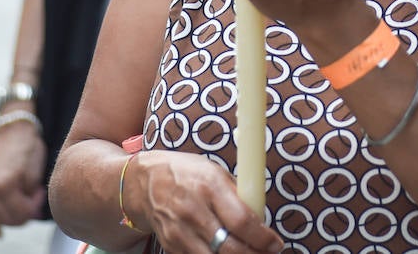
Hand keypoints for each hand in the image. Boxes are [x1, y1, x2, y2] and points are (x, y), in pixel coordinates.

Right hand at [0, 120, 46, 236]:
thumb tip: (31, 213)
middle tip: (34, 201)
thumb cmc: (29, 148)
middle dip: (23, 214)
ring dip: (10, 219)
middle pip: (7, 217)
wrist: (14, 130)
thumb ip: (31, 195)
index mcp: (4, 183)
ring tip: (23, 210)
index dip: (34, 207)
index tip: (41, 194)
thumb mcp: (36, 172)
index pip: (21, 211)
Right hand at [129, 151, 281, 253]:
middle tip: (268, 253)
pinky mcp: (171, 246)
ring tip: (249, 253)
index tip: (275, 244)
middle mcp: (193, 210)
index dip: (263, 238)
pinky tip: (226, 253)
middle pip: (230, 247)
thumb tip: (261, 218)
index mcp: (209, 186)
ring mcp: (179, 231)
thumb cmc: (184, 173)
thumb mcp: (214, 171)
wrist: (142, 182)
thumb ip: (236, 195)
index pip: (242, 221)